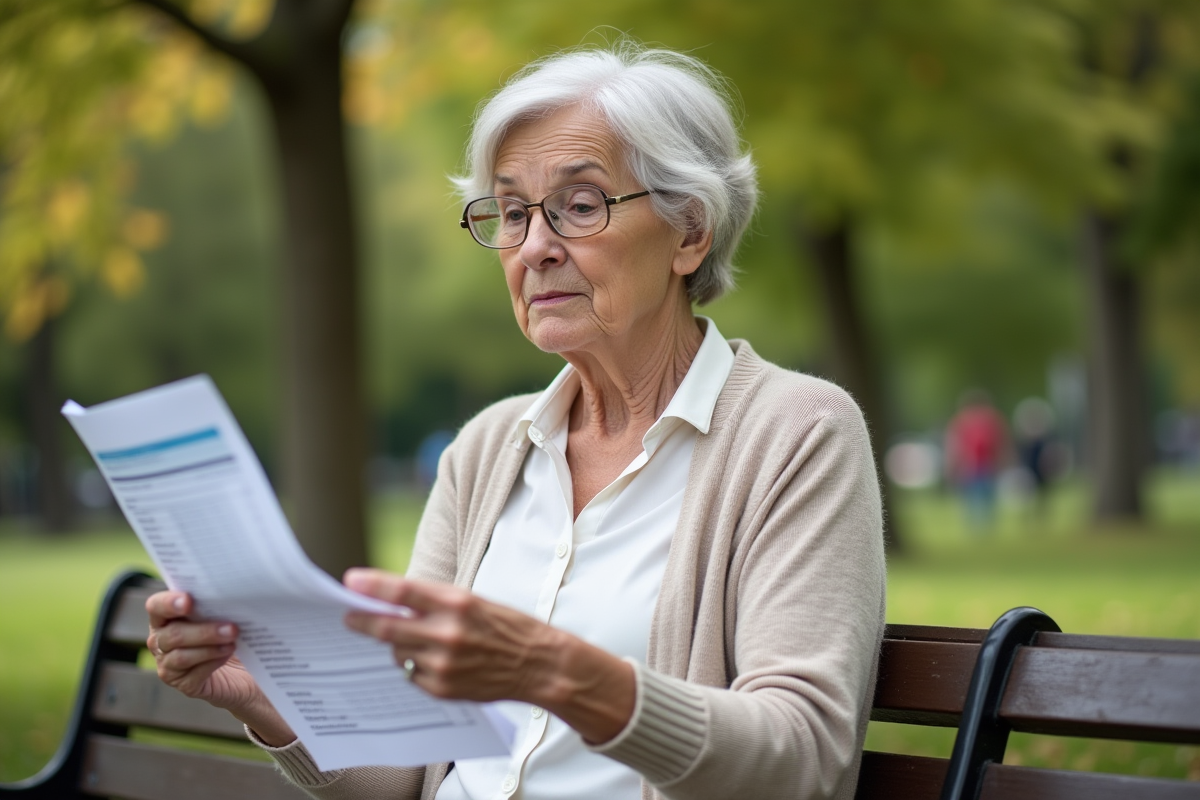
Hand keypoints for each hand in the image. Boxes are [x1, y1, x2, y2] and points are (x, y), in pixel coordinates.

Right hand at [145, 591, 294, 745]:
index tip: (189, 600)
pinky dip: (213, 663)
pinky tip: (227, 654)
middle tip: (231, 627)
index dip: (168, 603)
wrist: (244, 669)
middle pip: (172, 635)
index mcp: (165, 618)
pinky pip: (194, 675)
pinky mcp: (185, 685)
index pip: (156, 607)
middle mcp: (161, 642)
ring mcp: (169, 666)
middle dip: (203, 630)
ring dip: (210, 647)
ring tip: (233, 641)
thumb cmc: (228, 634)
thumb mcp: (220, 614)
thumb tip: (228, 592)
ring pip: (182, 657)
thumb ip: (214, 604)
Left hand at [342, 568, 634, 743]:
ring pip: (396, 652)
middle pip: (388, 626)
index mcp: (457, 603)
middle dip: (363, 621)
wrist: (537, 665)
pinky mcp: (442, 688)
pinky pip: (410, 674)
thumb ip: (434, 601)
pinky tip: (433, 660)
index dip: (374, 586)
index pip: (404, 591)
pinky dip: (413, 665)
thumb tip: (392, 599)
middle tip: (348, 617)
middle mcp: (447, 634)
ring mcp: (442, 664)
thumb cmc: (507, 627)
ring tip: (417, 639)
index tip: (350, 581)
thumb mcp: (474, 601)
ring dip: (397, 644)